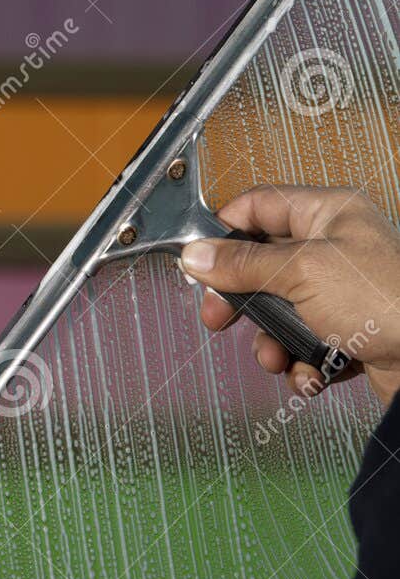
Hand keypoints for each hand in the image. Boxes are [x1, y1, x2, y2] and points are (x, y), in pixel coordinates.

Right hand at [181, 186, 399, 408]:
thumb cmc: (390, 300)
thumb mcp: (303, 272)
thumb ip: (245, 264)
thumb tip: (198, 255)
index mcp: (329, 212)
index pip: (260, 205)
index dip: (225, 229)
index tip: (200, 258)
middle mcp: (336, 248)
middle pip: (265, 264)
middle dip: (243, 298)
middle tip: (220, 315)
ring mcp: (344, 293)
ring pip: (282, 312)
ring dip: (272, 341)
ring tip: (277, 358)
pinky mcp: (352, 333)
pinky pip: (307, 345)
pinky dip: (302, 364)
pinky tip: (312, 374)